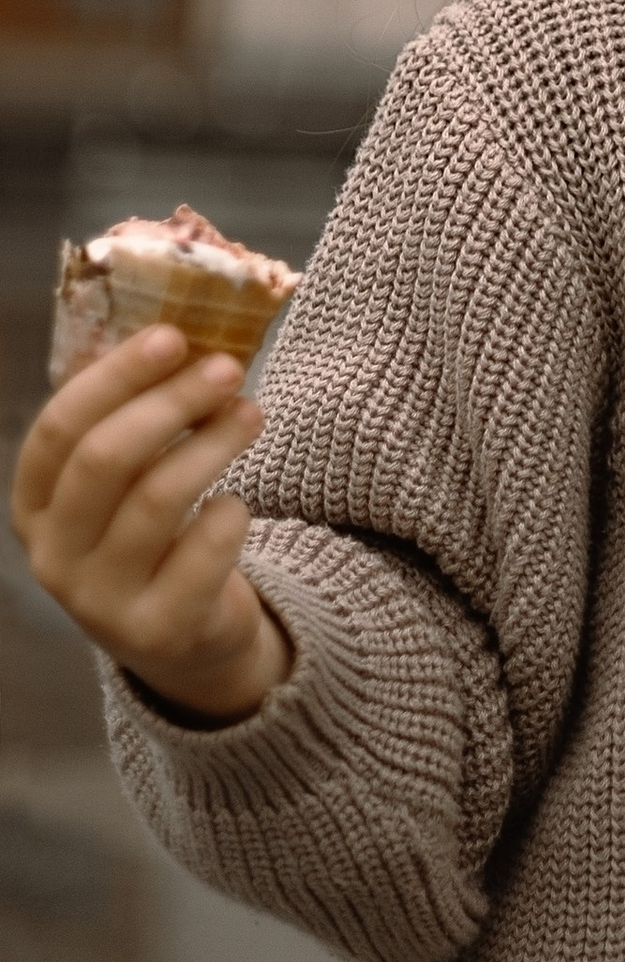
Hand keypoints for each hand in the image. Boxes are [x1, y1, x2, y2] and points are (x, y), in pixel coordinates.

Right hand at [11, 325, 291, 723]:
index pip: (57, 429)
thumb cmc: (155, 532)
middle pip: (105, 459)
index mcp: (35, 506)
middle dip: (170, 402)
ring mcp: (100, 601)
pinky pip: (203, 551)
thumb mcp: (128, 480)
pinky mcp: (157, 631)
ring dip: (214, 443)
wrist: (185, 637)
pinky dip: (230, 513)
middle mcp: (54, 556)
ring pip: (157, 499)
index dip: (115, 376)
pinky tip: (237, 503)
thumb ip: (135, 416)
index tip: (173, 334)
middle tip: (227, 367)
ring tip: (251, 413)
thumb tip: (179, 323)